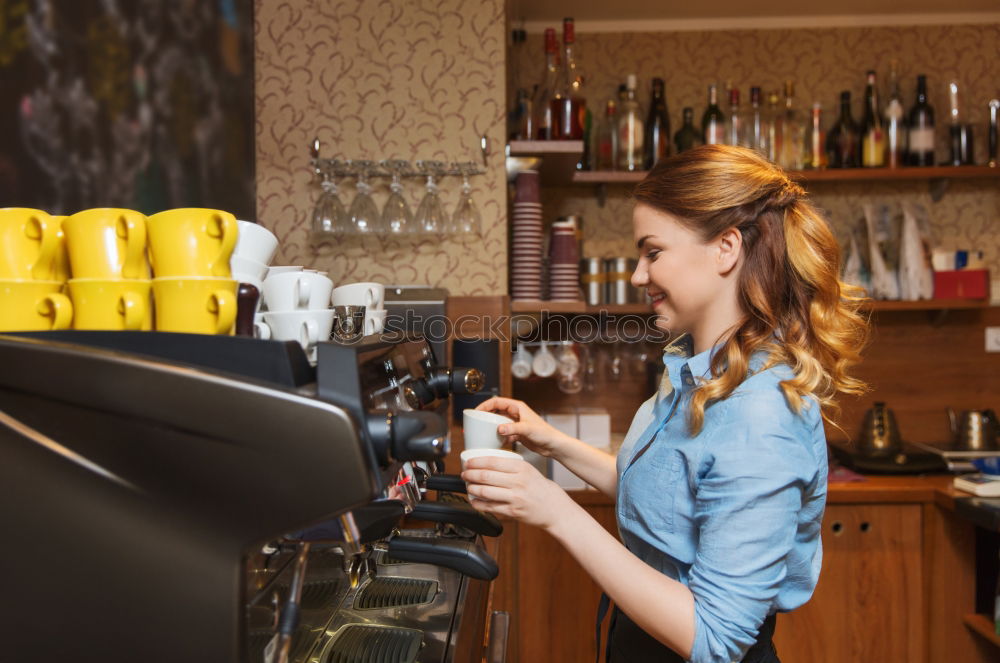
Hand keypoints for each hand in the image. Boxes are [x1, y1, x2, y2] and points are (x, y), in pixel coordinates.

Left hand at [461, 456, 576, 529]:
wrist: (554, 508)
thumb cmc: (540, 488)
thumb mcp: (528, 470)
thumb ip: (510, 466)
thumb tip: (487, 464)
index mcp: (521, 468)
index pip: (493, 461)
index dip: (476, 462)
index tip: (468, 463)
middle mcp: (518, 482)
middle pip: (486, 476)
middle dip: (470, 475)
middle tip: (464, 474)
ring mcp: (515, 497)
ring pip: (485, 492)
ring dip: (472, 489)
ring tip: (468, 487)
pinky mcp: (513, 511)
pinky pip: (490, 507)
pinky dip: (478, 504)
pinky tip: (474, 501)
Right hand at [475, 396, 571, 457]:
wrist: (553, 445)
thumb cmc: (545, 433)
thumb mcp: (527, 429)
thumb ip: (512, 428)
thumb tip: (499, 428)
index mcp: (517, 407)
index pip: (497, 402)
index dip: (485, 405)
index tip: (476, 412)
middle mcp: (516, 414)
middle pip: (496, 411)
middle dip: (485, 416)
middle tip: (476, 423)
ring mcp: (516, 423)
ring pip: (499, 422)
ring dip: (491, 427)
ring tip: (482, 433)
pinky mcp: (517, 433)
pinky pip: (503, 433)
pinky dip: (498, 437)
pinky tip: (495, 442)